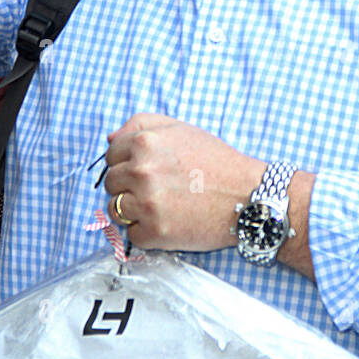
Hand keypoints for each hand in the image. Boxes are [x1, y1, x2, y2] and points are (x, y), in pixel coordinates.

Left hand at [103, 113, 264, 251]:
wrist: (248, 196)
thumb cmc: (215, 161)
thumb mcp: (180, 129)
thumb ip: (141, 124)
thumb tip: (110, 139)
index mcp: (144, 143)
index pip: (111, 156)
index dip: (127, 162)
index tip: (147, 170)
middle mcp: (141, 172)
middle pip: (110, 183)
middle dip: (129, 186)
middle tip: (158, 188)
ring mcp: (147, 204)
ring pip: (115, 209)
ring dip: (132, 210)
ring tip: (160, 206)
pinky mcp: (154, 233)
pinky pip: (132, 234)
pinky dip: (147, 231)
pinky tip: (168, 221)